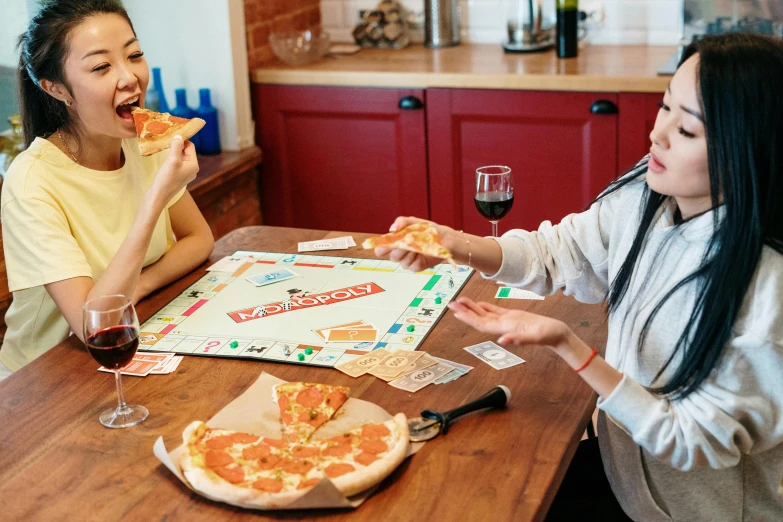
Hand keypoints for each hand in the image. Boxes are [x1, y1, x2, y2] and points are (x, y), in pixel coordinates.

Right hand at [151, 136, 198, 203]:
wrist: (158, 196)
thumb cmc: (166, 178)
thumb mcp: (172, 159)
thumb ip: (177, 146)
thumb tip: (179, 136)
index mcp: (194, 165)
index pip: (190, 146)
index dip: (181, 140)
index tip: (171, 136)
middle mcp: (192, 169)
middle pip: (186, 151)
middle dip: (177, 146)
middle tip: (166, 142)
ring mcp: (185, 174)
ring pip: (180, 157)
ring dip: (173, 152)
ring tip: (164, 150)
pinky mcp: (178, 177)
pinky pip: (177, 164)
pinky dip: (171, 160)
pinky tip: (164, 160)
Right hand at [374, 216, 459, 271]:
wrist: (445, 238)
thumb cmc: (428, 229)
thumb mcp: (414, 221)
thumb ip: (402, 222)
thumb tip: (392, 228)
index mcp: (396, 241)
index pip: (382, 248)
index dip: (381, 248)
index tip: (385, 245)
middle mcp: (399, 253)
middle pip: (392, 256)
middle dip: (400, 249)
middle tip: (409, 241)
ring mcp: (408, 261)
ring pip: (402, 262)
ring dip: (411, 253)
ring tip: (420, 244)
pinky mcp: (416, 267)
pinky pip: (412, 266)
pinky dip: (418, 258)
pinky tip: (423, 252)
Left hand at [448, 297, 571, 350]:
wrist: (558, 334)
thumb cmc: (549, 335)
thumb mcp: (535, 338)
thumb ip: (518, 340)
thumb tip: (502, 340)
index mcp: (505, 329)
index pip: (482, 324)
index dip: (468, 318)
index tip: (456, 312)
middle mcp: (503, 325)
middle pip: (479, 319)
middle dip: (465, 311)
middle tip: (450, 303)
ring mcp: (507, 321)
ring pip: (486, 314)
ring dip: (472, 308)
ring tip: (460, 300)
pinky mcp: (514, 317)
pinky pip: (496, 312)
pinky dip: (486, 307)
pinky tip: (478, 304)